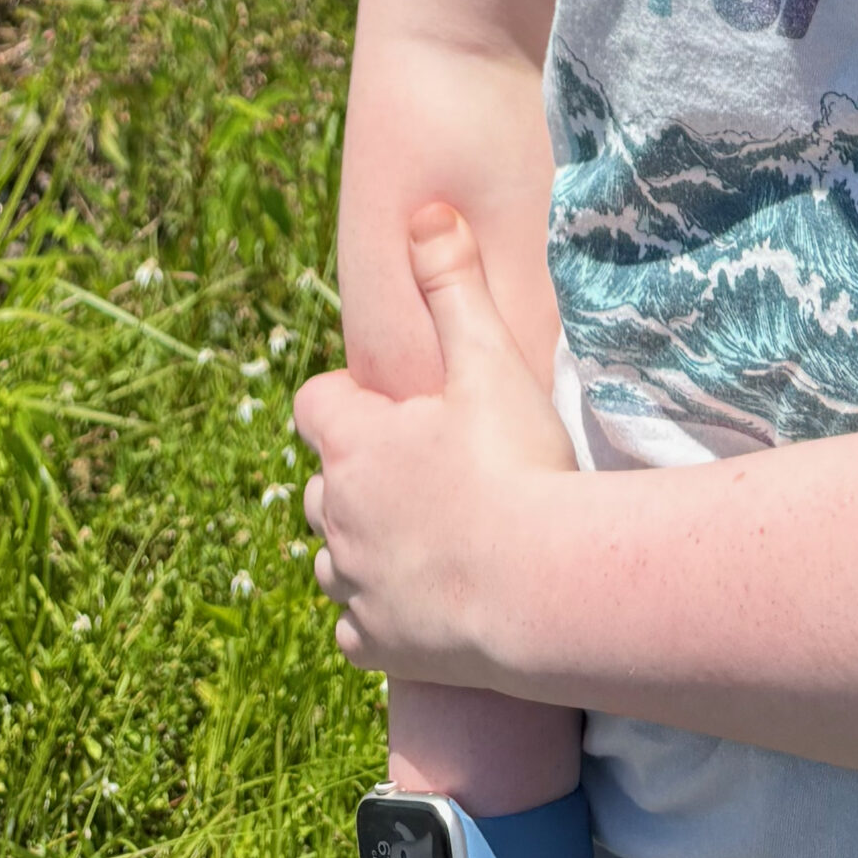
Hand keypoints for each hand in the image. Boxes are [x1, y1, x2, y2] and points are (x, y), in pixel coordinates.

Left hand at [294, 200, 579, 681]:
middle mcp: (339, 515)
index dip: (344, 398)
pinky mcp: (380, 647)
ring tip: (422, 539)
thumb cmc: (517, 467)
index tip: (390, 403)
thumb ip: (453, 282)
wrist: (546, 588)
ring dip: (362, 548)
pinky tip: (422, 606)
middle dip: (356, 475)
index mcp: (354, 443)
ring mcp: (356, 586)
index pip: (312, 403)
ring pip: (332, 560)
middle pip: (321, 484)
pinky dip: (378, 619)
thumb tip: (426, 209)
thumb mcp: (489, 359)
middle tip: (421, 470)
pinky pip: (356, 632)